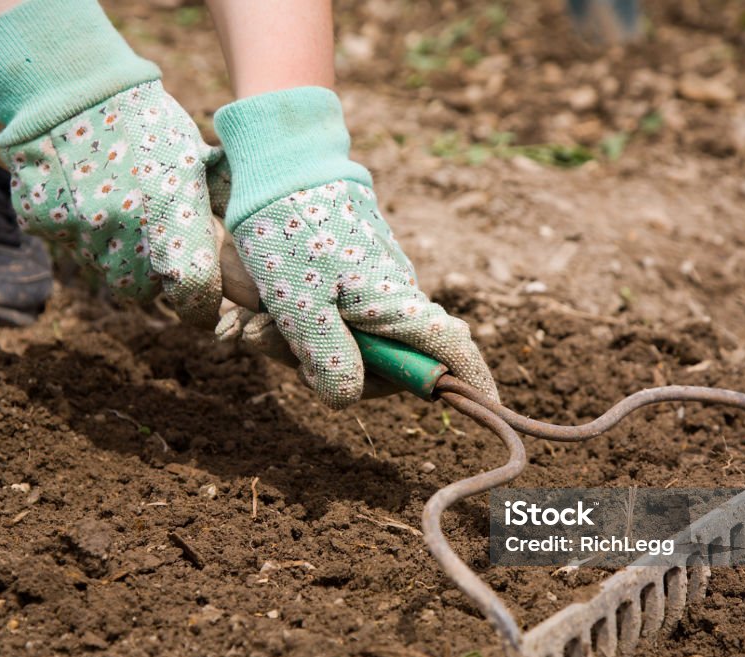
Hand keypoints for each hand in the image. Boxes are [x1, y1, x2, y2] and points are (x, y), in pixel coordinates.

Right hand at [0, 0, 227, 327]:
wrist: (72, 83)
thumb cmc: (147, 120)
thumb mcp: (197, 160)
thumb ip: (213, 207)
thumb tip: (240, 238)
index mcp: (173, 231)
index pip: (192, 299)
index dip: (199, 303)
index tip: (200, 296)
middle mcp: (124, 245)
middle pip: (143, 293)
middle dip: (154, 279)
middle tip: (158, 247)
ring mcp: (78, 239)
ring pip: (102, 274)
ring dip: (116, 258)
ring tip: (121, 215)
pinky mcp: (43, 226)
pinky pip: (67, 247)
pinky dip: (79, 234)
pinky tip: (87, 198)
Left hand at [214, 88, 496, 408]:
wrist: (279, 163)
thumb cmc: (290, 227)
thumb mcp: (298, 300)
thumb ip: (325, 354)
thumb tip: (347, 398)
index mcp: (394, 302)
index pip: (450, 349)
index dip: (472, 380)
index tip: (488, 405)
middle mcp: (392, 296)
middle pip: (382, 362)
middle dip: (330, 372)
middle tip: (275, 349)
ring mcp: (372, 286)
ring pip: (349, 343)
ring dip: (302, 348)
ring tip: (255, 326)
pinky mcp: (349, 277)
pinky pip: (332, 320)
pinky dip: (298, 326)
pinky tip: (262, 312)